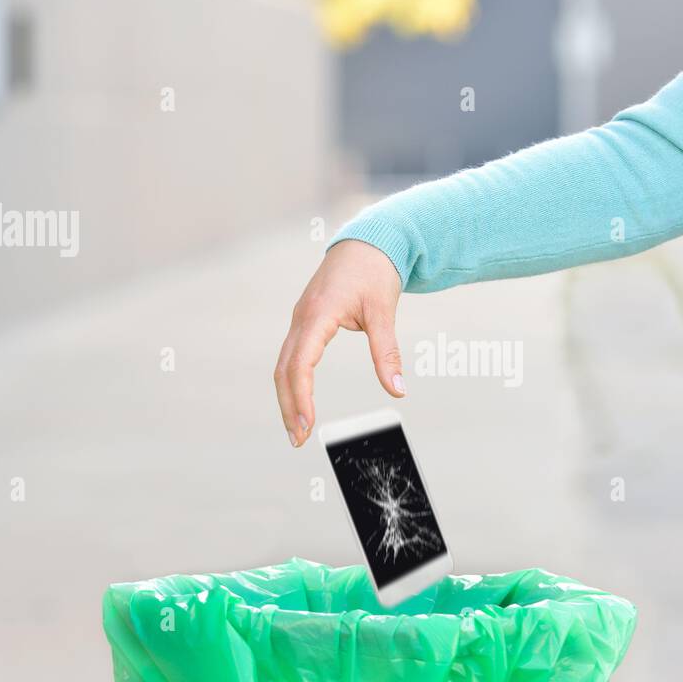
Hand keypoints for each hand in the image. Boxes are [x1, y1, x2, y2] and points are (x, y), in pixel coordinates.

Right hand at [274, 239, 403, 445]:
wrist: (367, 241)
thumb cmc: (375, 273)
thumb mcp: (384, 312)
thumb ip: (387, 352)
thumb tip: (399, 391)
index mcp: (317, 315)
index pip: (300, 365)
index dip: (301, 397)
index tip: (308, 425)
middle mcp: (302, 318)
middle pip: (284, 370)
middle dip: (289, 406)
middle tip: (298, 440)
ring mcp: (300, 319)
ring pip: (284, 364)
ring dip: (288, 397)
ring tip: (298, 428)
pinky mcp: (306, 321)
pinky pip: (292, 355)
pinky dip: (292, 381)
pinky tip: (300, 401)